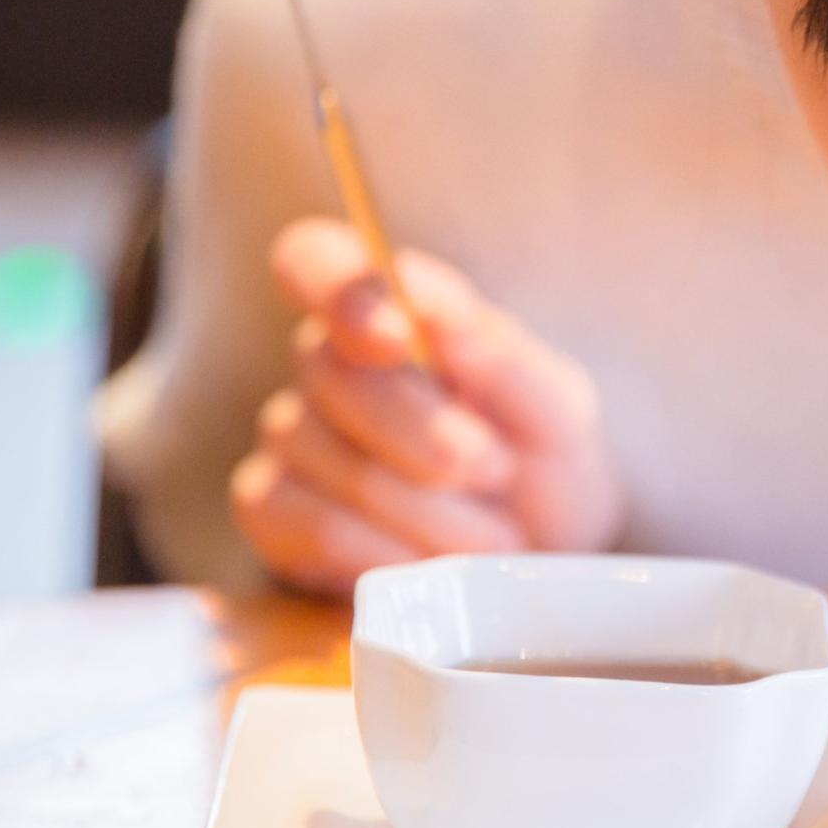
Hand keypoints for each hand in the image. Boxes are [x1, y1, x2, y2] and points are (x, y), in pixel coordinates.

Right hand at [231, 216, 622, 596]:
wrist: (533, 567)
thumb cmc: (541, 467)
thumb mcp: (556, 413)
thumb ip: (502, 357)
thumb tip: (431, 304)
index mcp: (389, 312)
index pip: (313, 260)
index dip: (339, 291)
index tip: (398, 339)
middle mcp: (324, 364)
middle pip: (330, 372)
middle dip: (430, 435)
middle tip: (498, 470)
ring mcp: (289, 437)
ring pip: (335, 461)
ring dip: (435, 510)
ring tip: (487, 531)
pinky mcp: (271, 511)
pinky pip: (316, 524)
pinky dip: (393, 552)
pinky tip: (431, 562)